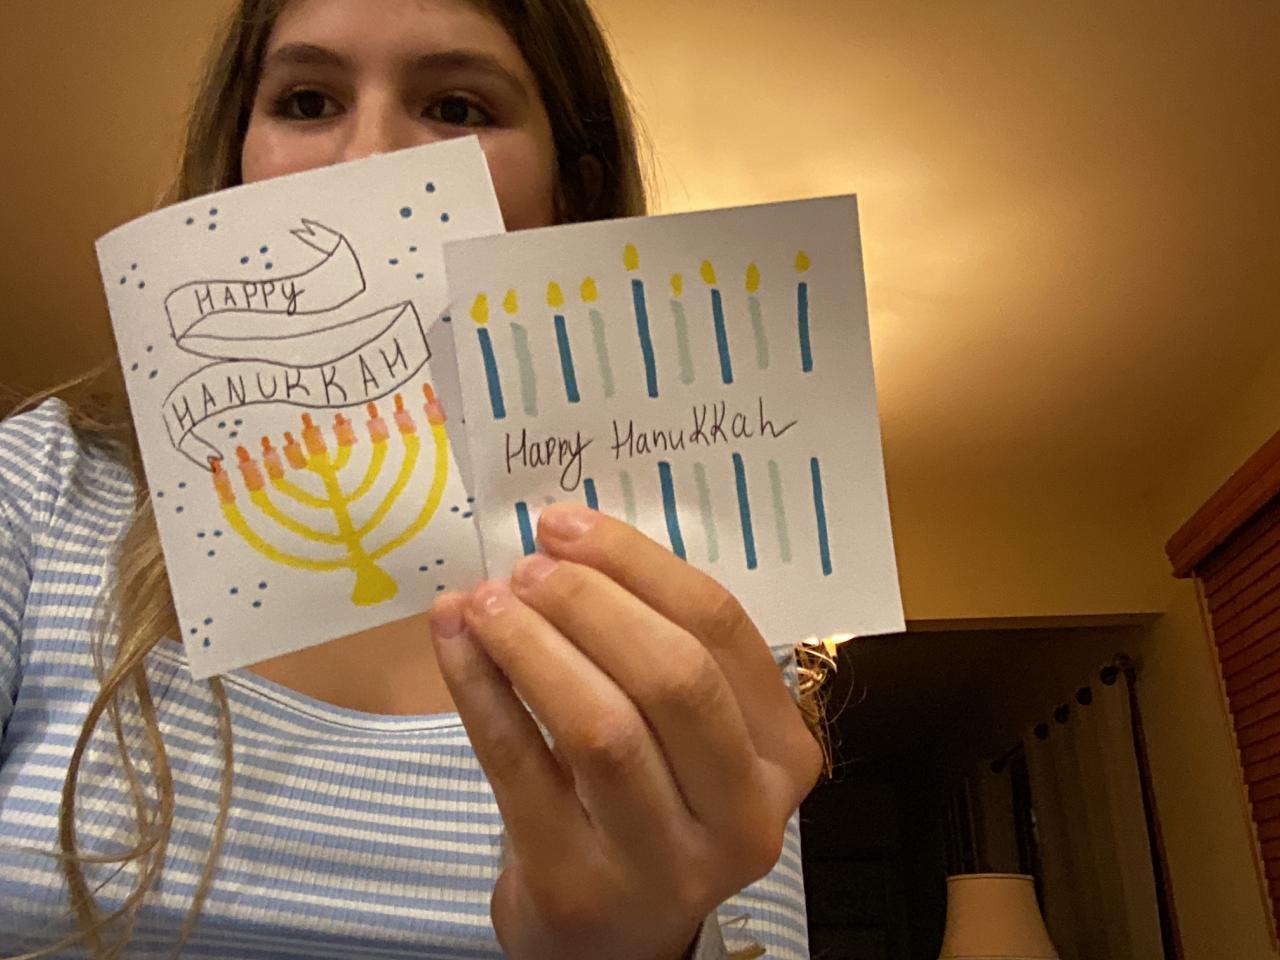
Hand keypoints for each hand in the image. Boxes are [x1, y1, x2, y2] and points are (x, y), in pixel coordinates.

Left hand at [427, 503, 822, 959]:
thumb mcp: (688, 737)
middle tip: (525, 566)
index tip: (567, 526)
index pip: (722, 630)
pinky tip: (456, 641)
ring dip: (534, 643)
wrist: (611, 939)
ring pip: (602, 725)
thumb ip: (655, 648)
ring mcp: (664, 862)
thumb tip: (565, 544)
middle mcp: (744, 815)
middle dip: (590, 603)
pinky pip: (521, 768)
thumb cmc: (652, 807)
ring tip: (484, 601)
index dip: (639, 566)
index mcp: (783, 756)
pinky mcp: (578, 886)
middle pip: (674, 676)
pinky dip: (481, 691)